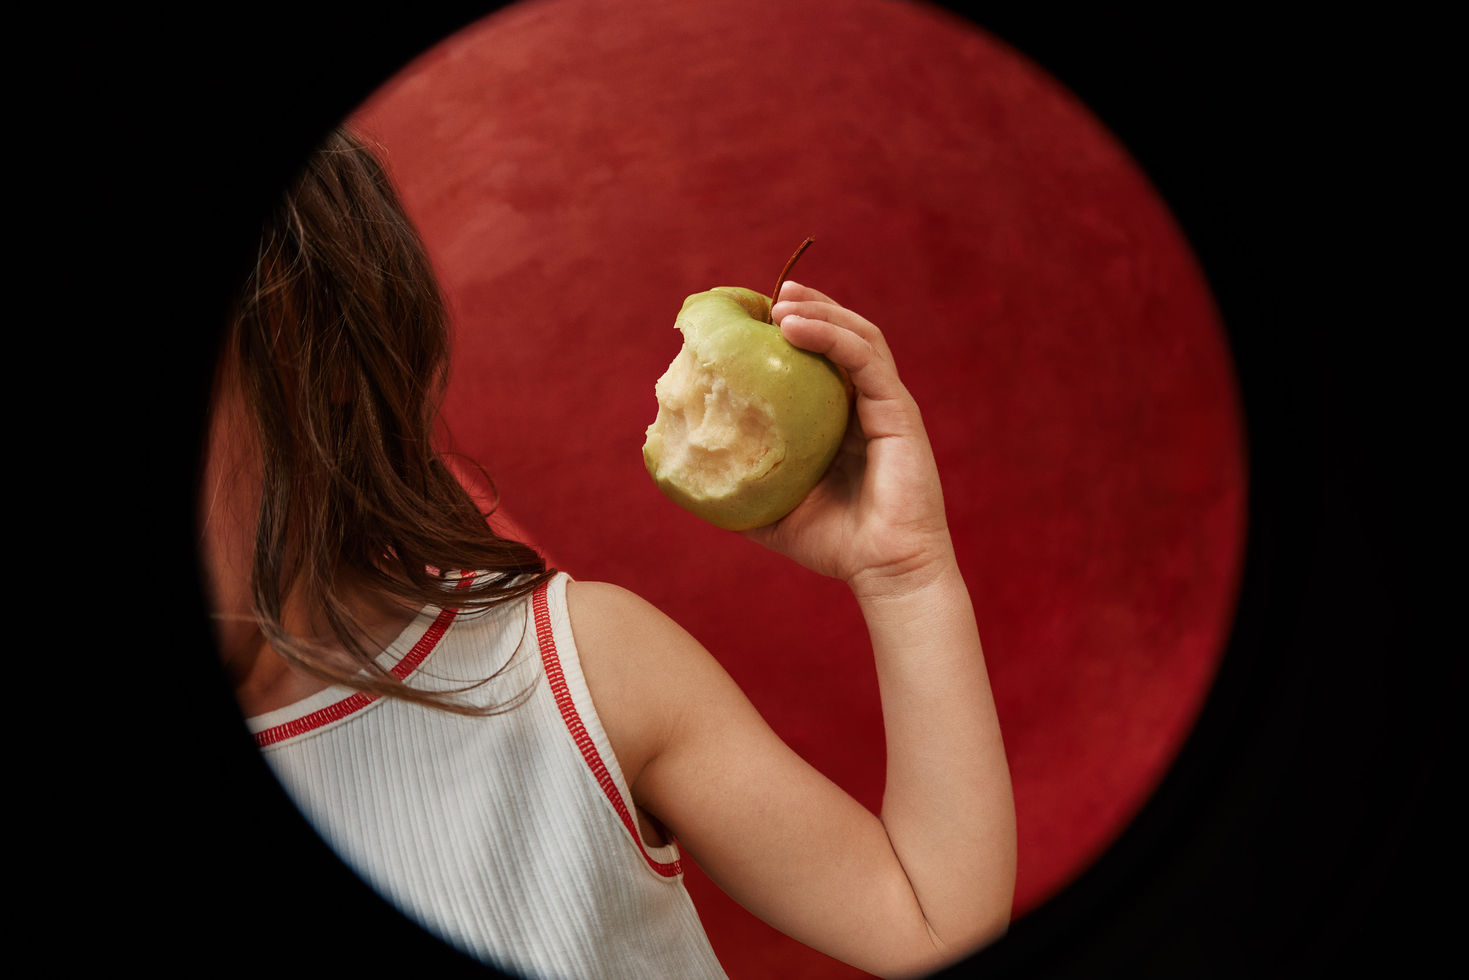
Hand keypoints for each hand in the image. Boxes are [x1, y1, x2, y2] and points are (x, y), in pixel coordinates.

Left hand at [743, 282, 955, 598]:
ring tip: (782, 303)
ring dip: (819, 312)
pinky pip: (865, 360)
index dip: (795, 331)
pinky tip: (796, 327)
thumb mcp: (773, 511)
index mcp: (844, 421)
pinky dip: (831, 336)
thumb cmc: (835, 545)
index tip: (755, 317)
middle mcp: (868, 405)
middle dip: (809, 307)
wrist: (884, 571)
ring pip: (858, 337)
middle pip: (843, 335)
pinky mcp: (899, 411)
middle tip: (772, 295)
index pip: (823, 359)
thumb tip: (689, 472)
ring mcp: (887, 405)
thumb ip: (742, 487)